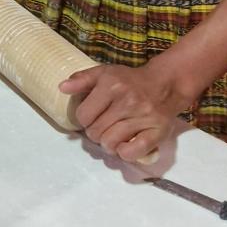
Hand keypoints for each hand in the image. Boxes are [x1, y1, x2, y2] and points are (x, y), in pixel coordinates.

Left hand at [59, 59, 182, 161]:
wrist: (165, 84)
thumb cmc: (130, 80)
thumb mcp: (104, 73)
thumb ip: (82, 79)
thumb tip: (62, 87)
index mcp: (111, 85)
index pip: (83, 115)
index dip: (84, 119)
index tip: (91, 116)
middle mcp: (127, 101)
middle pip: (95, 132)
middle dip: (95, 133)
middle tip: (103, 127)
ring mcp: (143, 117)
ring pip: (111, 143)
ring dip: (108, 144)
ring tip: (113, 136)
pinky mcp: (157, 132)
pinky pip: (133, 152)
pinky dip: (125, 153)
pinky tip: (125, 145)